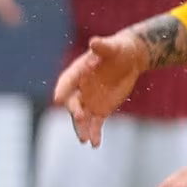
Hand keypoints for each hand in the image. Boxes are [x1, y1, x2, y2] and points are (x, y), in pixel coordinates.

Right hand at [50, 29, 149, 147]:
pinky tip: (95, 144)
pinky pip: (95, 124)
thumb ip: (102, 47)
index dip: (62, 90)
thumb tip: (95, 42)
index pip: (66, 83)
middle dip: (75, 110)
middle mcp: (79, 90)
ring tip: (85, 140)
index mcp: (77, 73)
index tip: (57, 99)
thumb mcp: (112, 47)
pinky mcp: (100, 110)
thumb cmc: (118, 49)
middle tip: (79, 117)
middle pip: (73, 102)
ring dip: (82, 128)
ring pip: (82, 118)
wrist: (128, 59)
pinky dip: (95, 134)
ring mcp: (89, 101)